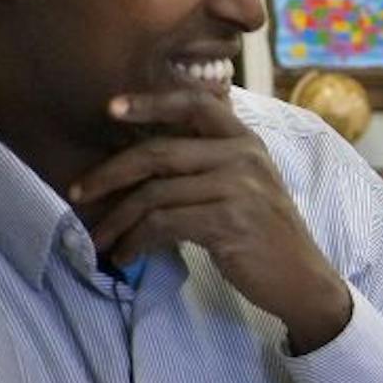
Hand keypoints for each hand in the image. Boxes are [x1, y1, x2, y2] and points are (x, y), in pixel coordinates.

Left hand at [68, 90, 353, 352]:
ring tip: (101, 240)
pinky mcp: (228, 223)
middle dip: (109, 174)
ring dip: (118, 221)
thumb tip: (144, 156)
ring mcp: (238, 189)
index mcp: (247, 141)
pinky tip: (127, 256)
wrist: (303, 281)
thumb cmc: (266, 235)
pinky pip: (164, 224)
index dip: (149, 102)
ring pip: (154, 194)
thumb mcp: (248, 186)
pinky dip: (136, 242)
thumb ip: (211, 162)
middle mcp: (244, 157)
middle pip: (158, 153)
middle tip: (79, 191)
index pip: (194, 104)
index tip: (110, 108)